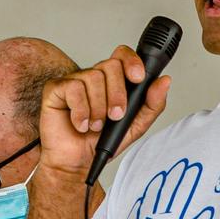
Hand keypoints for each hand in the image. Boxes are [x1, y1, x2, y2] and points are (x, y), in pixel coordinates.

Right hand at [37, 44, 172, 178]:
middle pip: (111, 65)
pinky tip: (81, 124)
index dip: (132, 61)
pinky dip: (81, 111)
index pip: (122, 55)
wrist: (78, 163)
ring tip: (95, 126)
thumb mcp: (135, 126)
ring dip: (98, 108)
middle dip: (118, 94)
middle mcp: (93, 77)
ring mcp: (74, 81)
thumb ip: (152, 104)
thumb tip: (164, 81)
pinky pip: (73, 88)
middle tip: (115, 116)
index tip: (138, 78)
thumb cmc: (101, 143)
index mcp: (113, 81)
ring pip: (93, 77)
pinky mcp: (55, 89)